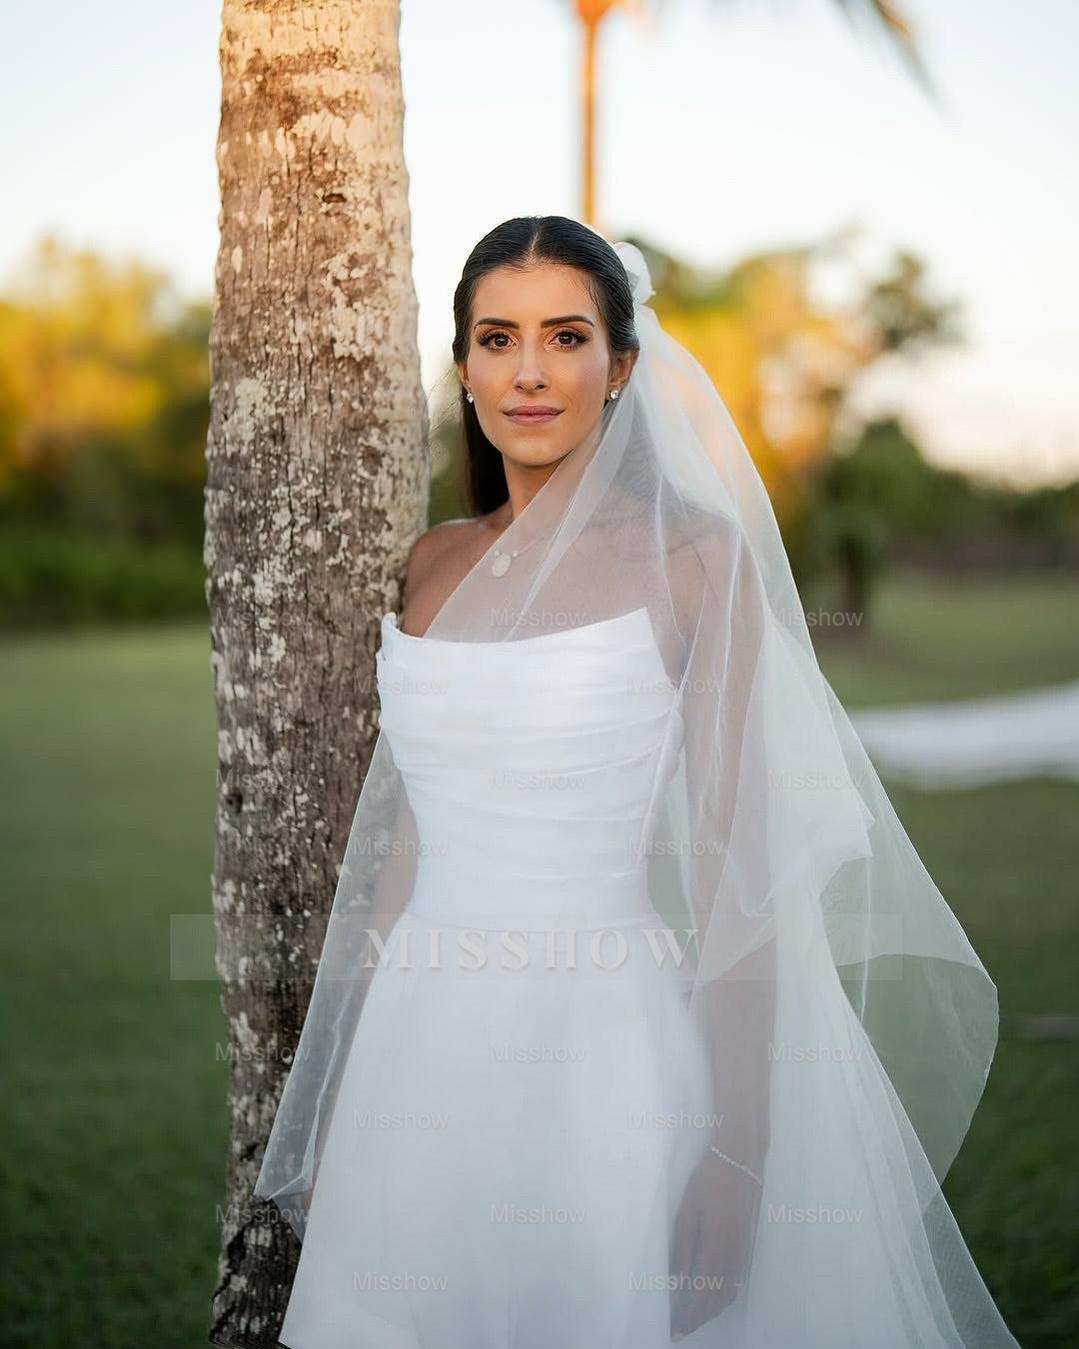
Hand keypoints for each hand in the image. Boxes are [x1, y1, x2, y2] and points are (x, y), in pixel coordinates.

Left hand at [668, 1150, 760, 1339]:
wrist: (740, 1161)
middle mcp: (733, 1258)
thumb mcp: (688, 1213)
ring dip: (712, 1309)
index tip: (675, 1330)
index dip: (689, 1317)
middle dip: (699, 1318)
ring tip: (693, 1315)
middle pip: (717, 1301)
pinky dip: (724, 1296)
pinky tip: (713, 1293)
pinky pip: (736, 1282)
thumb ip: (683, 1249)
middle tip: (681, 1327)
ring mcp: (743, 1252)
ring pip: (729, 1293)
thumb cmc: (708, 1183)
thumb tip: (677, 1280)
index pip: (703, 1296)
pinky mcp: (747, 1245)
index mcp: (716, 1251)